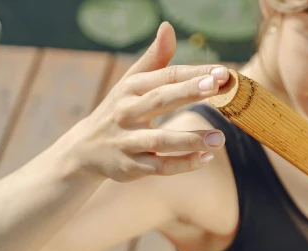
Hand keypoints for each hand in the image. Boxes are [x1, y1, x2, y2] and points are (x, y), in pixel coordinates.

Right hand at [62, 22, 228, 182]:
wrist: (85, 150)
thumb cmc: (119, 110)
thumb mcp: (131, 83)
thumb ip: (155, 58)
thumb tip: (168, 27)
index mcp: (130, 88)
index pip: (165, 76)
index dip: (193, 73)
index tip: (221, 72)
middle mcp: (127, 112)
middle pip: (159, 100)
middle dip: (188, 92)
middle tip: (216, 86)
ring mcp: (128, 141)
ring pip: (160, 140)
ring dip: (190, 139)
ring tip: (220, 138)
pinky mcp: (132, 167)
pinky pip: (160, 167)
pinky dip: (183, 164)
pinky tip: (206, 158)